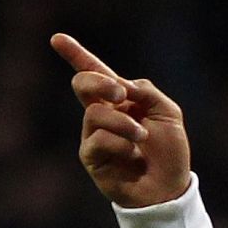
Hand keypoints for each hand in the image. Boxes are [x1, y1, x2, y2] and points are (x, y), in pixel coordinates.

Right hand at [53, 33, 191, 207]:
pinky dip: (121, 145)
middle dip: (98, 81)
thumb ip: (145, 92)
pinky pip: (98, 139)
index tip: (57, 38)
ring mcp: (93, 135)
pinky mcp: (91, 156)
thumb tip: (119, 86)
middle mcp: (102, 114)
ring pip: (95, 113)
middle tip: (120, 94)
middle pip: (83, 83)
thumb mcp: (167, 113)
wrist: (169, 188)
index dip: (76, 54)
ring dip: (123, 123)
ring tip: (142, 138)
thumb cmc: (169, 152)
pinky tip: (133, 157)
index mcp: (120, 99)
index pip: (94, 72)